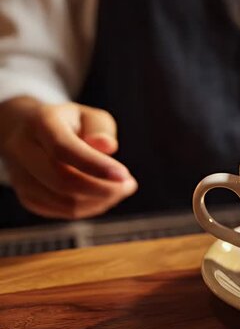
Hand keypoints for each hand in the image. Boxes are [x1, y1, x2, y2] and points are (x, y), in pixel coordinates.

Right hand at [0, 96, 136, 218]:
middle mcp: (23, 150)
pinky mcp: (27, 197)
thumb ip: (101, 129)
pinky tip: (104, 195)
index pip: (63, 148)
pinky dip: (91, 208)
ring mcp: (21, 177)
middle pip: (62, 180)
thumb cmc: (68, 123)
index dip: (95, 165)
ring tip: (121, 189)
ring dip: (101, 201)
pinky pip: (63, 212)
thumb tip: (107, 147)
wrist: (28, 132)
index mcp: (40, 123)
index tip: (124, 175)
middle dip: (103, 189)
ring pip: (65, 202)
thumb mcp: (89, 116)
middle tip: (129, 185)